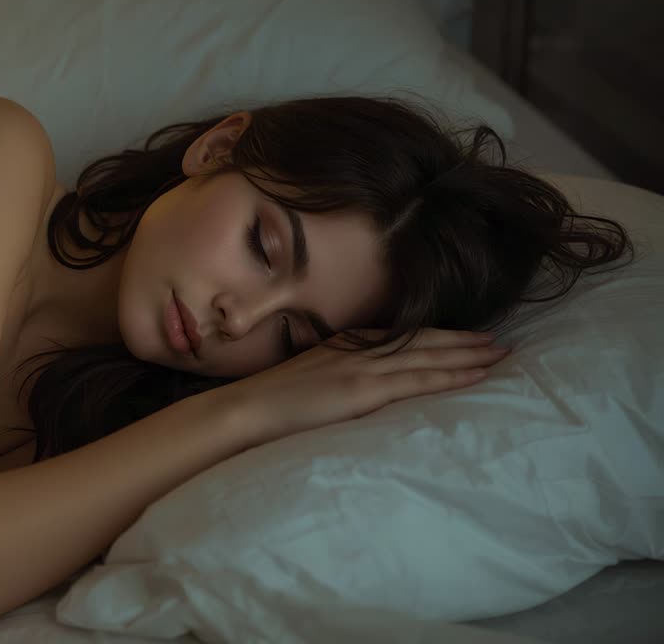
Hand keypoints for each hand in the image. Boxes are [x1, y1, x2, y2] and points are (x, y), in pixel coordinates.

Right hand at [224, 328, 509, 441]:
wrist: (246, 410)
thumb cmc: (265, 404)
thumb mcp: (302, 381)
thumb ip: (328, 380)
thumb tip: (343, 391)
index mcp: (342, 347)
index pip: (399, 338)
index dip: (434, 336)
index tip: (462, 336)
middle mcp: (358, 350)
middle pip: (421, 341)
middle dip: (461, 340)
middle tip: (498, 340)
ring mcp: (363, 368)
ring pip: (428, 357)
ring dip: (468, 354)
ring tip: (500, 353)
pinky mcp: (365, 390)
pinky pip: (419, 380)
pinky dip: (452, 375)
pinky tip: (478, 374)